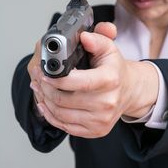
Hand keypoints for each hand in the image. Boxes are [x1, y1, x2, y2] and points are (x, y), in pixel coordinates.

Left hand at [29, 22, 158, 137]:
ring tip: (39, 88)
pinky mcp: (95, 131)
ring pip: (61, 114)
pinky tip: (46, 104)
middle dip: (45, 88)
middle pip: (64, 100)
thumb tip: (84, 36)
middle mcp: (107, 102)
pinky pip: (65, 127)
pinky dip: (51, 115)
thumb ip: (97, 38)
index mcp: (110, 80)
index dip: (56, 79)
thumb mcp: (109, 48)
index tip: (44, 72)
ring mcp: (101, 120)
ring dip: (45, 101)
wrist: (130, 90)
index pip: (77, 82)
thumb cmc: (115, 70)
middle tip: (37, 77)